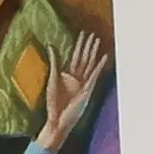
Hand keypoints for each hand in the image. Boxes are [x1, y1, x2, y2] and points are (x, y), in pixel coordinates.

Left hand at [39, 29, 109, 149]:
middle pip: (84, 58)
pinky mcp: (87, 90)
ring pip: (90, 64)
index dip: (80, 45)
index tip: (83, 34)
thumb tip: (50, 46)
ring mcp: (83, 84)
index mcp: (69, 76)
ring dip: (94, 53)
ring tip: (98, 41)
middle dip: (88, 46)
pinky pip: (94, 75)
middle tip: (93, 34)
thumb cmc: (54, 104)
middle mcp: (78, 79)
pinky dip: (99, 66)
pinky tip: (104, 56)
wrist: (58, 119)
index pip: (76, 56)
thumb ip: (54, 62)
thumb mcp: (52, 79)